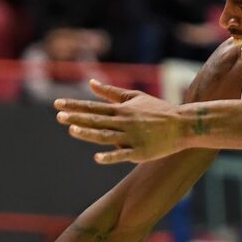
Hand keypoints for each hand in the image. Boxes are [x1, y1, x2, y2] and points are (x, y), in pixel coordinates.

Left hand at [54, 80, 192, 164]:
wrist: (183, 124)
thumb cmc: (158, 110)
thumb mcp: (135, 97)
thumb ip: (111, 93)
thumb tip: (90, 83)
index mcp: (122, 110)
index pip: (93, 107)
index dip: (75, 106)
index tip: (57, 104)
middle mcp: (124, 122)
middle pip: (96, 120)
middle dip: (77, 118)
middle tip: (59, 116)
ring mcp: (132, 137)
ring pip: (106, 136)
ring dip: (89, 133)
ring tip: (72, 130)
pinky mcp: (140, 152)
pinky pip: (123, 155)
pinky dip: (110, 156)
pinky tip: (97, 157)